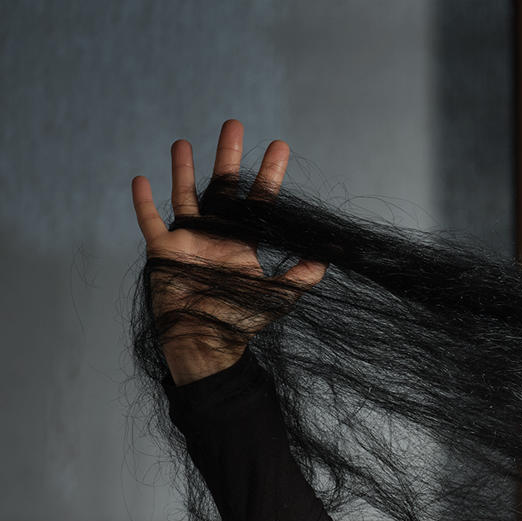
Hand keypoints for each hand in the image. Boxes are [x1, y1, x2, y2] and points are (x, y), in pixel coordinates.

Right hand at [132, 118, 325, 384]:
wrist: (207, 342)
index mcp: (243, 243)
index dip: (269, 174)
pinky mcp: (163, 252)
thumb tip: (327, 258)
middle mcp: (216, 236)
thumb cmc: (240, 321)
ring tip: (182, 142)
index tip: (279, 145)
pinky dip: (144, 203)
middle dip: (228, 156)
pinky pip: (150, 222)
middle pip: (223, 188)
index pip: (259, 202)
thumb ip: (299, 276)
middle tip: (234, 124)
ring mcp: (188, 241)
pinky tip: (140, 179)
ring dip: (183, 170)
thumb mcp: (276, 297)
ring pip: (185, 197)